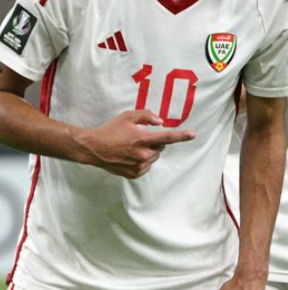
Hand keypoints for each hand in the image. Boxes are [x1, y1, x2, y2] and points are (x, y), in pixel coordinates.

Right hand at [74, 110, 195, 178]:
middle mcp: (142, 154)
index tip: (193, 134)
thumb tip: (160, 122)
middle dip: (155, 142)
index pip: (167, 137)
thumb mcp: (128, 116)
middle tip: (140, 138)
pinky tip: (129, 156)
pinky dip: (143, 161)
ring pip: (154, 157)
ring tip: (132, 147)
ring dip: (149, 151)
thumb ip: (146, 116)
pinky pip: (147, 166)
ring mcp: (138, 166)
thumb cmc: (110, 130)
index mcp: (142, 139)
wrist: (92, 148)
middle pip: (161, 147)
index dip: (182, 136)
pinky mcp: (134, 174)